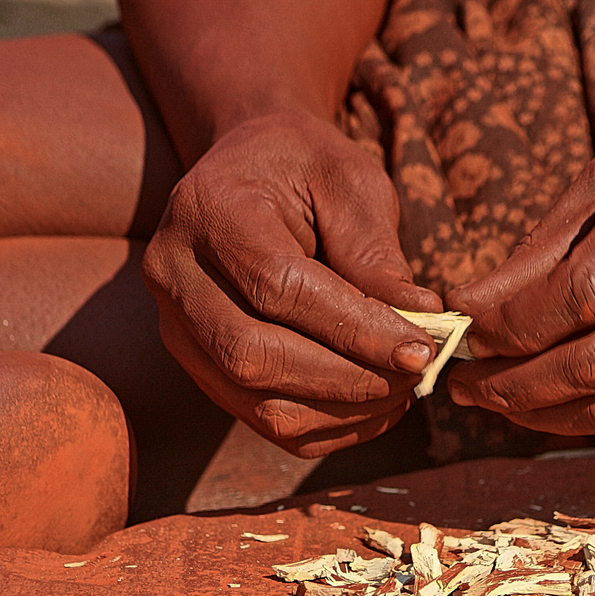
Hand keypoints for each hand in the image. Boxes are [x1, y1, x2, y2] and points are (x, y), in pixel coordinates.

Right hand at [143, 109, 441, 456]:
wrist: (247, 171)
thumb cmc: (305, 169)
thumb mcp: (349, 182)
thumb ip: (376, 252)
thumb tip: (421, 321)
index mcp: (208, 210)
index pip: (277, 288)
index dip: (353, 327)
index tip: (420, 347)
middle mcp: (173, 274)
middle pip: (254, 356)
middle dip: (348, 377)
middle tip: (416, 374)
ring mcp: (176, 328)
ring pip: (257, 401)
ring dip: (342, 410)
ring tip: (403, 392)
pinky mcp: (197, 366)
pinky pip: (261, 420)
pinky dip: (326, 427)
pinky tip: (374, 407)